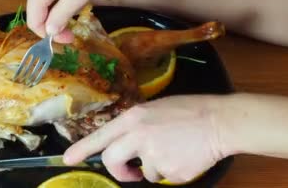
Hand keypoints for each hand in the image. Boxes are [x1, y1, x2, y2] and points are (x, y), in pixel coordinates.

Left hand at [63, 96, 224, 183]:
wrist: (220, 121)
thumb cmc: (189, 111)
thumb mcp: (154, 110)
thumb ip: (135, 126)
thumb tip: (124, 144)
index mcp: (134, 118)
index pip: (100, 136)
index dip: (81, 149)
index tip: (68, 159)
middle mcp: (138, 136)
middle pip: (111, 160)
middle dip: (118, 171)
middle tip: (130, 173)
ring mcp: (154, 155)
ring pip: (143, 172)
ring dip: (154, 168)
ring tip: (174, 150)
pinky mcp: (170, 171)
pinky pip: (164, 177)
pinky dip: (172, 172)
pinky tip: (185, 156)